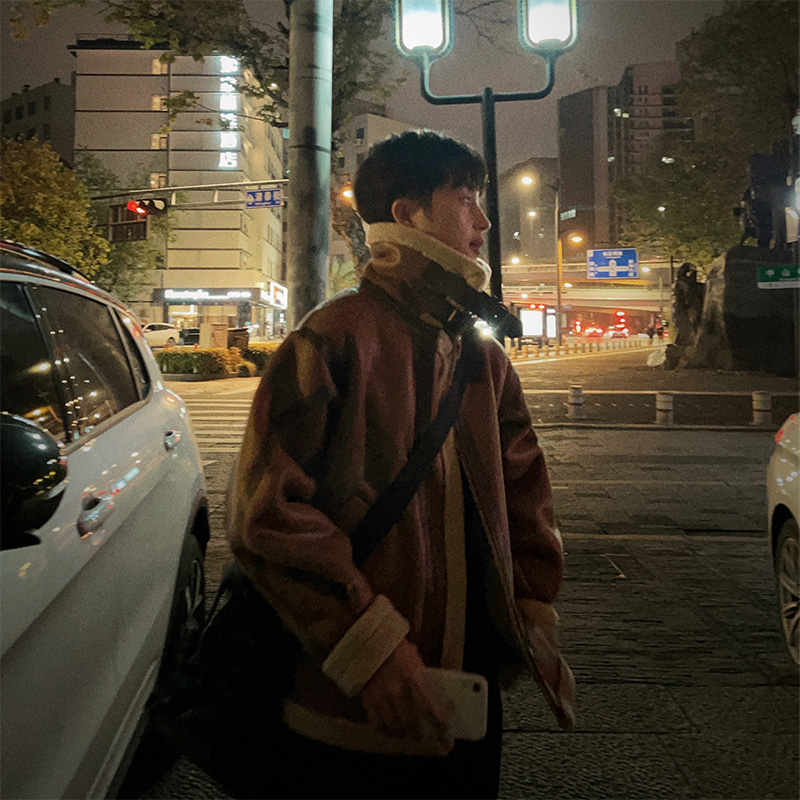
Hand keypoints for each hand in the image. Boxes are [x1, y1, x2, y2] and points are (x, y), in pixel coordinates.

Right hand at [359, 639, 454, 754]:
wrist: (371, 641)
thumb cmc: (397, 649)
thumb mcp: (415, 660)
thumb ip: (422, 679)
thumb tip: (434, 699)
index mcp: (413, 678)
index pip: (428, 707)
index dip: (437, 722)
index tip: (444, 731)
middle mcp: (397, 690)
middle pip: (410, 721)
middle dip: (419, 734)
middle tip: (423, 739)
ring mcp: (380, 696)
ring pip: (392, 725)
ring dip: (401, 733)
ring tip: (405, 735)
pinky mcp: (367, 699)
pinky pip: (375, 722)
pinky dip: (383, 730)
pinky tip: (388, 730)